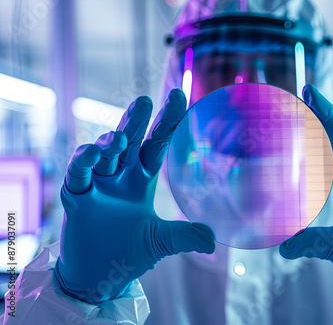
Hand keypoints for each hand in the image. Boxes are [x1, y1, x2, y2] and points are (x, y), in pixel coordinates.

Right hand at [55, 89, 214, 302]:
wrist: (98, 278)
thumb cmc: (129, 255)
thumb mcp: (161, 241)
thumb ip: (185, 236)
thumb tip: (214, 240)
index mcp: (141, 180)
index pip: (156, 145)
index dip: (167, 122)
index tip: (178, 95)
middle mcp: (120, 177)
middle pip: (130, 141)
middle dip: (136, 121)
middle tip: (145, 101)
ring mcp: (98, 185)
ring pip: (104, 153)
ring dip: (109, 141)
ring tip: (119, 138)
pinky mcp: (77, 197)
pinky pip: (78, 174)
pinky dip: (82, 162)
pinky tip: (91, 153)